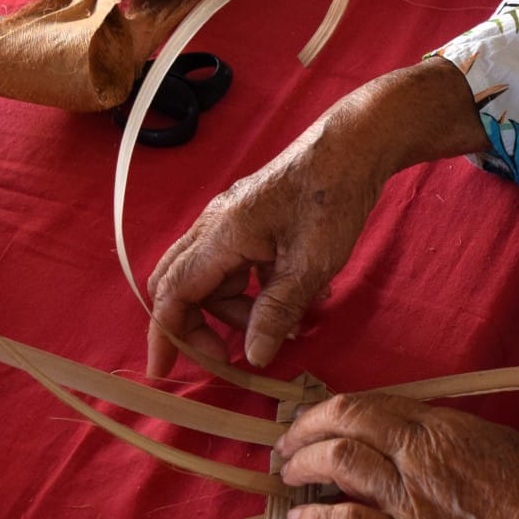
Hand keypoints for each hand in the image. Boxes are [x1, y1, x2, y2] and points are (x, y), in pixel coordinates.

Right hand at [147, 122, 383, 375]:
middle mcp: (214, 225)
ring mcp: (231, 221)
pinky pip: (237, 265)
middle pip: (180, 285)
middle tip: (228, 357)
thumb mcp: (310, 264)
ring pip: (214, 279)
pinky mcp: (251, 220)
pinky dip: (257, 290)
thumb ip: (277, 311)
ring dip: (240, 310)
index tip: (165, 371)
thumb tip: (253, 357)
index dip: (167, 335)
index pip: (174, 293)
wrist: (353, 146)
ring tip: (290, 326)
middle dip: (197, 326)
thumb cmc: (332, 198)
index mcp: (220, 234)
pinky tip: (301, 298)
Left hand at [278, 392, 518, 518]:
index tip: (309, 419)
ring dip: (302, 468)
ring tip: (289, 476)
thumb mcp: (492, 440)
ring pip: (338, 468)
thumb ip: (442, 434)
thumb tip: (402, 434)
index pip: (365, 406)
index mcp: (439, 427)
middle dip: (302, 434)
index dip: (325, 411)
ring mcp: (410, 504)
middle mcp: (418, 458)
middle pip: (342, 429)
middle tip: (285, 447)